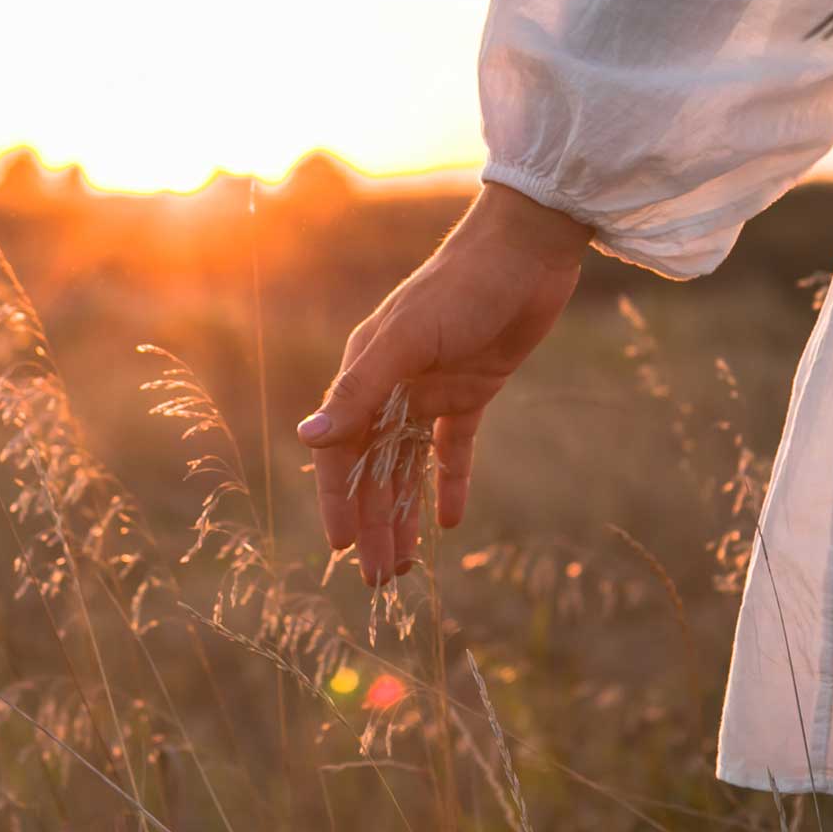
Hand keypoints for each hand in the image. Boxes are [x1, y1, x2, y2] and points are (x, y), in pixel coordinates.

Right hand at [298, 182, 590, 583]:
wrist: (526, 251)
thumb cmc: (460, 287)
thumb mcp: (405, 341)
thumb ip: (358, 392)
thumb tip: (306, 440)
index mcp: (366, 373)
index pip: (342, 451)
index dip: (339, 501)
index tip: (342, 549)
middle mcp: (393, 386)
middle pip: (376, 469)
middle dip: (374, 523)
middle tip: (379, 580)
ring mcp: (432, 390)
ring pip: (410, 466)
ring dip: (405, 513)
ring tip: (406, 565)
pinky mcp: (474, 390)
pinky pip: (455, 447)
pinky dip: (450, 482)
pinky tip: (450, 522)